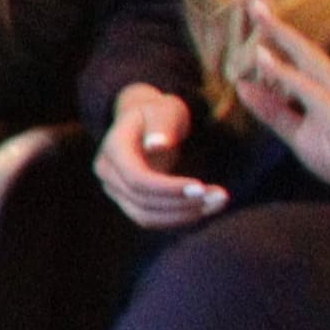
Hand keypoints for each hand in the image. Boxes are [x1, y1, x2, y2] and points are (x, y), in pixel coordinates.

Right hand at [99, 81, 227, 228]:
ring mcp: (114, 189)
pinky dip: (178, 217)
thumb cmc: (158, 113)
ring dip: (183, 215)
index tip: (202, 187)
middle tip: (222, 196)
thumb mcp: (164, 110)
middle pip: (142, 201)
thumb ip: (161, 125)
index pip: (137, 179)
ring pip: (145, 216)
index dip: (168, 188)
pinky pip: (150, 219)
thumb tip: (156, 146)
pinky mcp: (127, 201)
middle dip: (183, 203)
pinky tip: (205, 207)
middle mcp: (107, 173)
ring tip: (217, 202)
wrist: (145, 122)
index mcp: (113, 149)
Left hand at [239, 12, 329, 191]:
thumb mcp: (301, 138)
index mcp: (326, 88)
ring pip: (308, 59)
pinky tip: (263, 57)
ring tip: (255, 9)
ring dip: (281, 34)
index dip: (275, 26)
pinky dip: (285, 73)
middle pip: (302, 44)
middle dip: (277, 16)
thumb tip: (242, 86)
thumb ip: (274, 112)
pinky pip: (308, 89)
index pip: (296, 51)